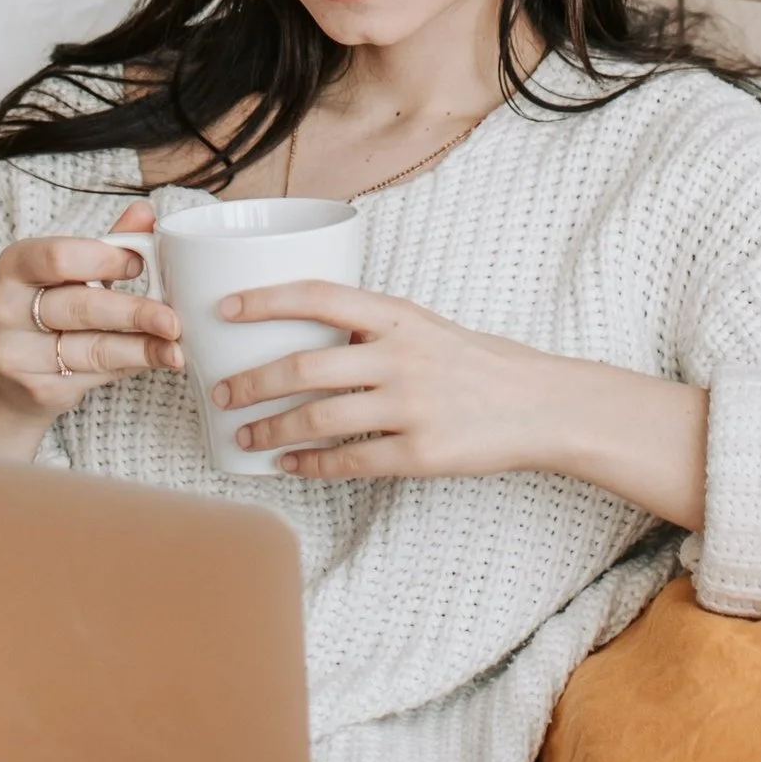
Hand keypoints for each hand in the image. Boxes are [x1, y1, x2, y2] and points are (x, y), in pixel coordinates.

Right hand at [0, 201, 182, 460]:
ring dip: (141, 347)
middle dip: (133, 312)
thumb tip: (146, 213)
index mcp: (16, 265)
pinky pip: (95, 375)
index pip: (58, 258)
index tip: (140, 264)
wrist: (10, 379)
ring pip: (91, 348)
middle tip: (172, 318)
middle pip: (78, 307)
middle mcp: (6, 309)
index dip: (103, 260)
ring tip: (176, 346)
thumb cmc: (47, 311)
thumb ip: (108, 245)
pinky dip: (131, 365)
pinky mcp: (36, 390)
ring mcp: (17, 354)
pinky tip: (157, 359)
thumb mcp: (71, 273)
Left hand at [210, 280, 709, 525]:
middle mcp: (399, 357)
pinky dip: (310, 465)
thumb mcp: (424, 327)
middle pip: (304, 366)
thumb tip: (304, 335)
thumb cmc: (477, 363)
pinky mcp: (420, 453)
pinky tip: (287, 465)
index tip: (222, 309)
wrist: (540, 406)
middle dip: (252, 382)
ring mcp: (409, 407)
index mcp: (397, 316)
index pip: (317, 296)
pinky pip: (349, 461)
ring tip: (243, 434)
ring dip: (271, 429)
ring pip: (317, 419)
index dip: (264, 300)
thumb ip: (371, 330)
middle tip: (220, 392)